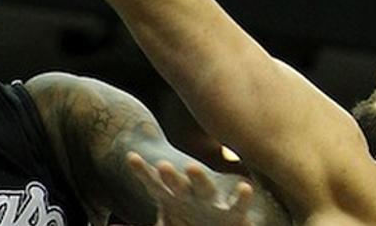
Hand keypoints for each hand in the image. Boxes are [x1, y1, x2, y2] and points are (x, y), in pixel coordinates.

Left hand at [127, 153, 257, 225]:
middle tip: (161, 165)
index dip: (143, 172)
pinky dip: (242, 198)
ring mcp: (212, 203)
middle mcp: (191, 196)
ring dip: (199, 179)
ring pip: (205, 188)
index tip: (131, 157)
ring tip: (191, 169)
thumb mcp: (167, 224)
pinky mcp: (234, 216)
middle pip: (177, 183)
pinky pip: (238, 206)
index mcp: (172, 198)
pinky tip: (245, 187)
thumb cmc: (188, 223)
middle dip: (169, 175)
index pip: (154, 184)